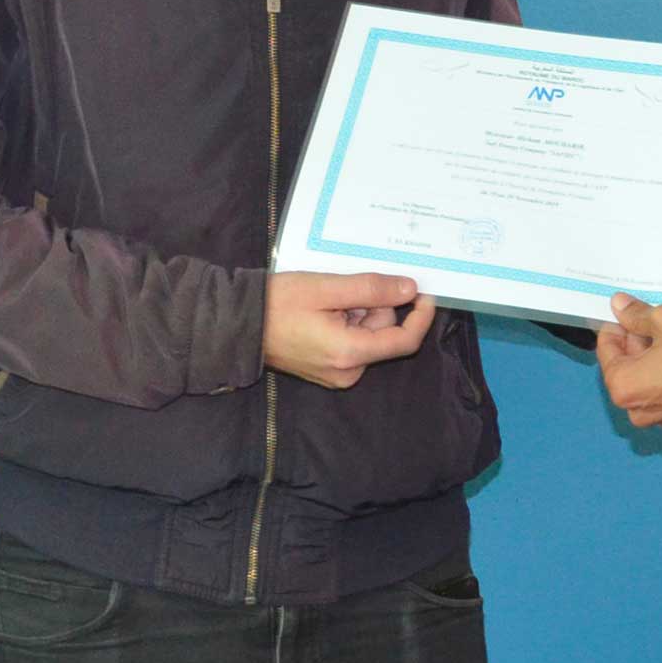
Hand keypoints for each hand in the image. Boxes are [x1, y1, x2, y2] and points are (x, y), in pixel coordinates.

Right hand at [265, 271, 436, 388]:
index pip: (404, 341)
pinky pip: (351, 344)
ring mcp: (336, 375)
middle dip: (373, 306)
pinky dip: (346, 323)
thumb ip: (371, 289)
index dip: (420, 316)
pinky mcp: (327, 371)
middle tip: (343, 289)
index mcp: (350, 354)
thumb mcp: (327, 287)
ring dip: (357, 313)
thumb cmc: (278, 303)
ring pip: (367, 336)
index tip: (424, 292)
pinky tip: (321, 311)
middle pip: (383, 334)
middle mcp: (347, 372)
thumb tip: (409, 289)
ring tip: (325, 299)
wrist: (237, 325)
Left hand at [596, 295, 661, 425]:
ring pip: (644, 379)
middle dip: (635, 341)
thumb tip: (619, 305)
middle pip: (624, 366)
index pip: (606, 348)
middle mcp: (635, 408)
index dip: (617, 325)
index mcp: (621, 386)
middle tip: (653, 320)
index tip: (628, 311)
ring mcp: (659, 417)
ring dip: (651, 356)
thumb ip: (636, 314)